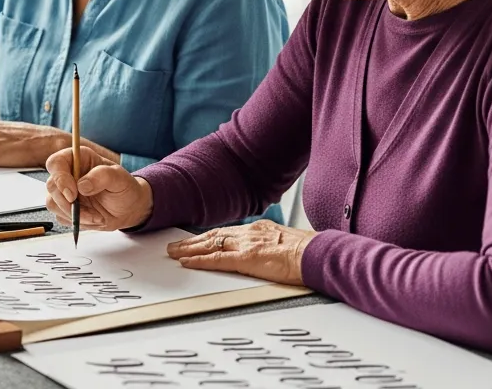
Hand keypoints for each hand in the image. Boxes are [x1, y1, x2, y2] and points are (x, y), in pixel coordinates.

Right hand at [45, 146, 153, 231]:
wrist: (128, 208)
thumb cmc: (124, 188)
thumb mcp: (120, 178)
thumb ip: (102, 176)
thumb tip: (82, 185)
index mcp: (78, 159)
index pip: (56, 163)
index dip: (60, 178)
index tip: (72, 195)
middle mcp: (68, 174)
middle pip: (51, 186)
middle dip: (68, 203)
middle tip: (88, 212)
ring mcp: (65, 192)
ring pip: (53, 203)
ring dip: (74, 215)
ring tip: (96, 217)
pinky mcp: (66, 208)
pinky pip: (60, 217)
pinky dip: (76, 222)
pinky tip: (92, 219)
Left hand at [166, 221, 315, 286]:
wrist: (317, 254)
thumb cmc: (309, 252)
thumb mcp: (286, 242)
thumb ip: (272, 244)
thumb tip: (269, 251)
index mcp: (259, 229)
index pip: (227, 232)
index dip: (209, 236)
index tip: (196, 240)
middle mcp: (249, 233)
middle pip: (213, 235)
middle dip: (192, 241)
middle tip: (175, 245)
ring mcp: (246, 245)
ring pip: (210, 245)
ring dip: (190, 249)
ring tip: (174, 253)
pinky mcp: (246, 258)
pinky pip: (217, 260)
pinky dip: (200, 260)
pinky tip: (188, 262)